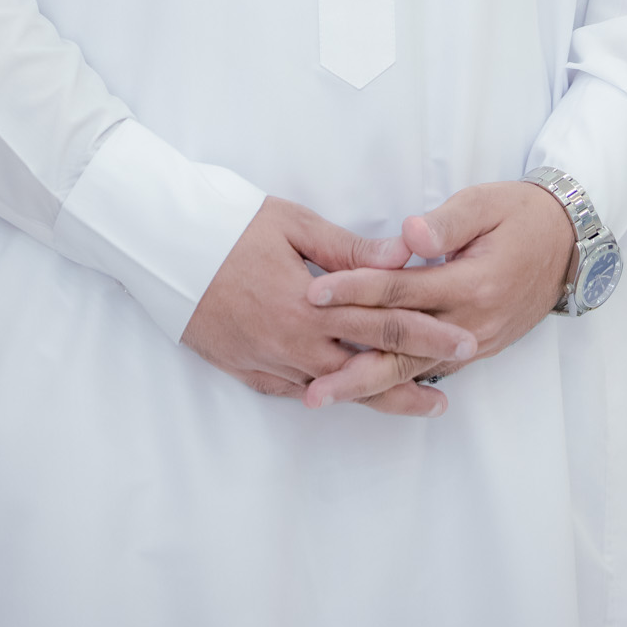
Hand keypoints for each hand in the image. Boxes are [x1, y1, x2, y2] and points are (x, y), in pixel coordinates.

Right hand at [180, 197, 477, 417]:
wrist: (161, 245)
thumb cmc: (228, 222)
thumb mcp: (294, 224)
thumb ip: (350, 250)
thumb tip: (403, 259)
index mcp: (311, 304)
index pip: (383, 324)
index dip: (428, 334)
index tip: (465, 341)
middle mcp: (292, 342)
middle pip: (365, 367)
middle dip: (414, 375)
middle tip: (454, 388)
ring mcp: (267, 361)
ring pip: (333, 389)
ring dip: (377, 396)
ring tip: (417, 404)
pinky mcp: (244, 369)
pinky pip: (294, 390)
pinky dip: (326, 394)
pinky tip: (349, 396)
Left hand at [302, 181, 573, 407]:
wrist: (570, 243)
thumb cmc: (521, 214)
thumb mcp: (486, 204)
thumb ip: (447, 223)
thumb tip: (409, 235)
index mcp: (472, 283)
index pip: (400, 291)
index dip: (355, 290)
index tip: (314, 293)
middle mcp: (472, 323)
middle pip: (402, 349)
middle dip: (351, 367)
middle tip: (309, 384)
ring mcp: (476, 342)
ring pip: (413, 369)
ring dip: (367, 386)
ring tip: (323, 397)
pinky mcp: (477, 348)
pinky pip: (430, 369)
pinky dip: (396, 382)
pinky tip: (364, 390)